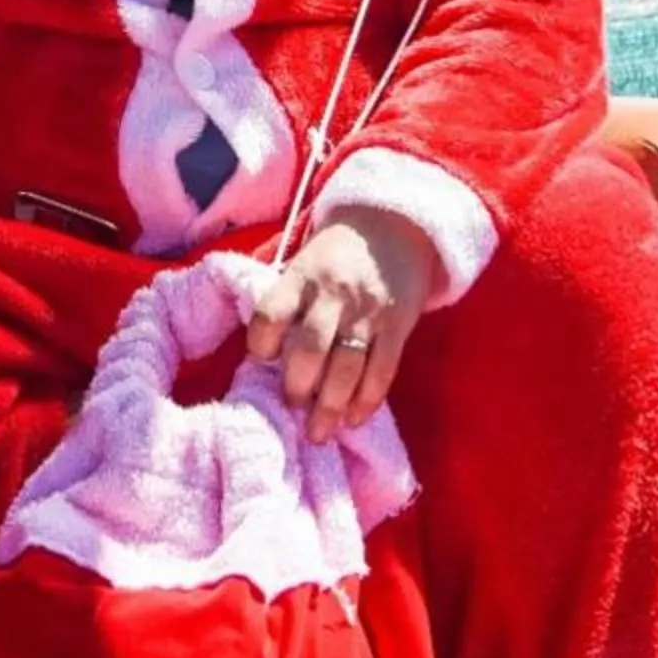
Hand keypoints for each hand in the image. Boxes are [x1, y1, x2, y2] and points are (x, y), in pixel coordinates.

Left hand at [246, 209, 436, 443]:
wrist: (393, 225)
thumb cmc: (336, 254)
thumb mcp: (303, 263)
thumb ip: (287, 302)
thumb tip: (267, 358)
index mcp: (301, 276)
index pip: (270, 314)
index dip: (260, 345)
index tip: (260, 363)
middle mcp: (333, 294)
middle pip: (310, 348)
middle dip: (297, 387)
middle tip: (291, 408)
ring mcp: (367, 311)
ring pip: (346, 367)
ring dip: (330, 406)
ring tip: (318, 432)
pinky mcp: (397, 326)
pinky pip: (382, 371)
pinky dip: (367, 401)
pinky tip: (353, 419)